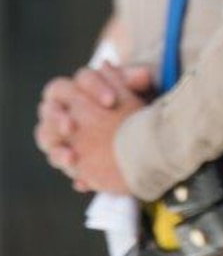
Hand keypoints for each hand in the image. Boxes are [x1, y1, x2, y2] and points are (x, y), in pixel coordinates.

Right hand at [35, 61, 152, 170]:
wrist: (130, 131)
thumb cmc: (128, 103)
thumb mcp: (134, 92)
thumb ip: (136, 82)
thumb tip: (144, 74)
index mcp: (81, 84)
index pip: (81, 79)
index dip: (94, 88)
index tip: (111, 101)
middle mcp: (62, 105)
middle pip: (50, 106)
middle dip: (58, 117)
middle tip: (71, 127)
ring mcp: (57, 130)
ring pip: (45, 136)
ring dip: (56, 148)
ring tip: (71, 158)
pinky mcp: (62, 152)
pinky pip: (58, 161)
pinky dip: (69, 171)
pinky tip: (82, 181)